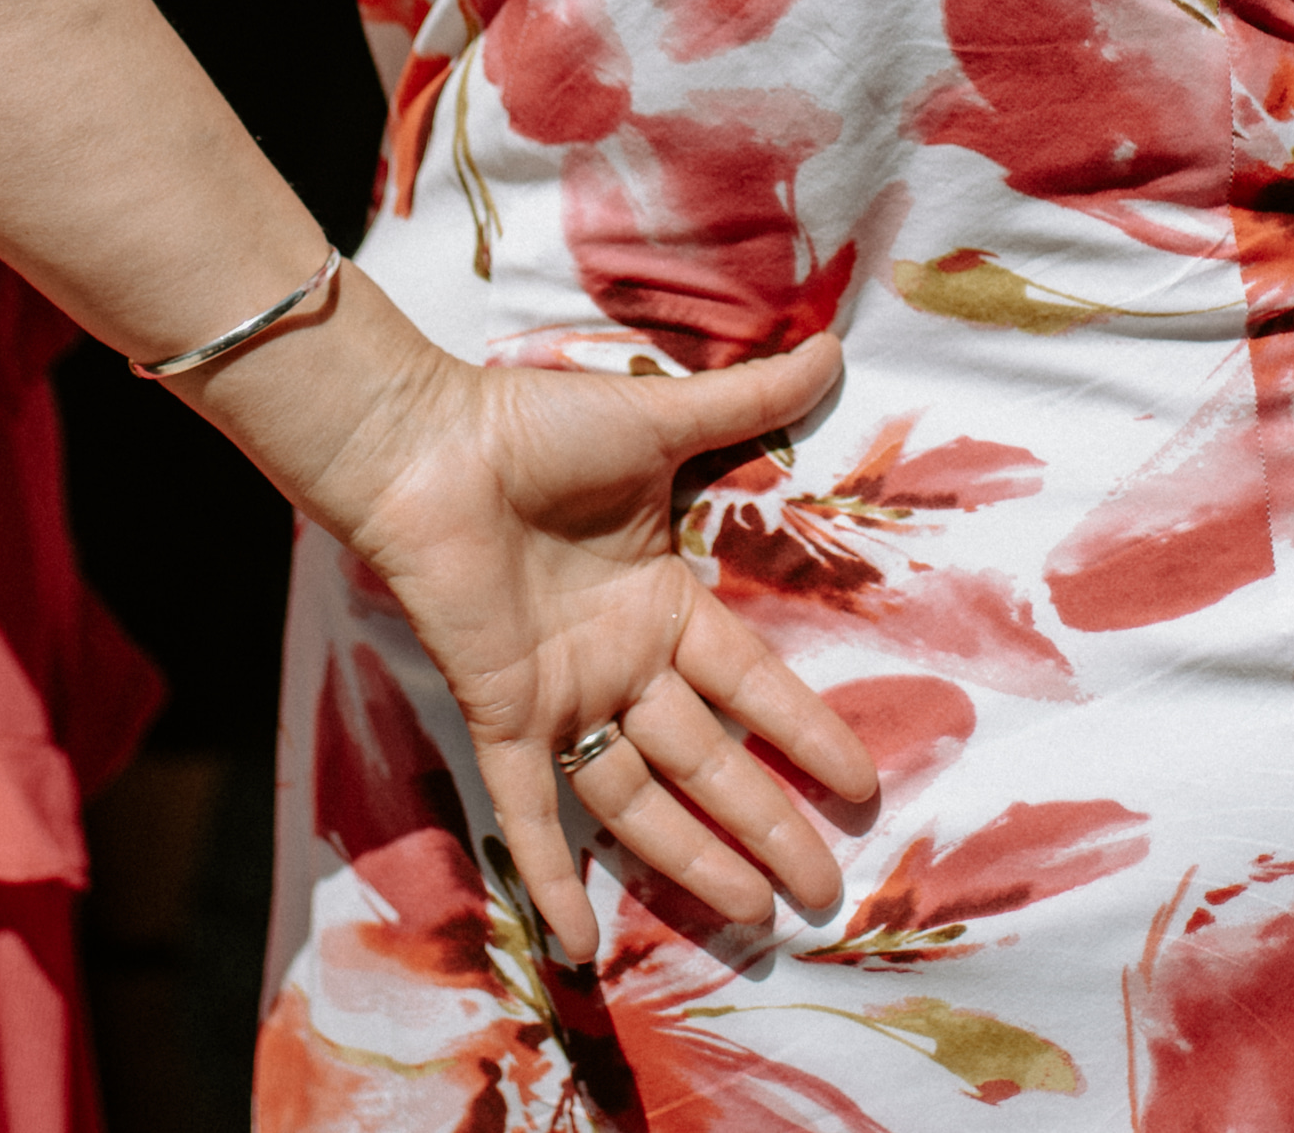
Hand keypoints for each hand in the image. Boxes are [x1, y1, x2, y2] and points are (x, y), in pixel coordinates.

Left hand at [330, 329, 873, 964]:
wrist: (428, 442)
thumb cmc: (534, 426)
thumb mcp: (657, 419)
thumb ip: (745, 400)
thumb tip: (834, 345)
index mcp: (662, 602)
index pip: (754, 687)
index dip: (808, 734)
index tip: (865, 784)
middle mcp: (620, 663)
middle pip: (710, 762)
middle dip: (768, 825)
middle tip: (827, 890)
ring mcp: (563, 697)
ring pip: (639, 800)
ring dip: (693, 860)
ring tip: (752, 916)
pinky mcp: (502, 714)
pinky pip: (530, 811)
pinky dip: (550, 878)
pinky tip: (580, 948)